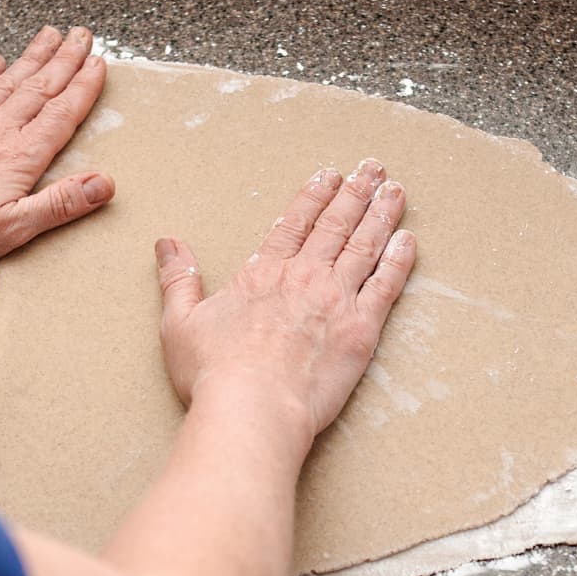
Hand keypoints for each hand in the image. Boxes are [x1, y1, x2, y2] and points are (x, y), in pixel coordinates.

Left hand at [0, 26, 114, 273]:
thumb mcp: (15, 228)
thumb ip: (61, 203)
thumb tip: (104, 183)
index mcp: (19, 156)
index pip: (61, 114)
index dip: (83, 87)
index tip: (98, 64)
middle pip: (39, 88)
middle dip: (64, 60)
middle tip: (81, 36)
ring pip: (8, 83)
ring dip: (32, 58)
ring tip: (49, 36)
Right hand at [156, 159, 416, 437]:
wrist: (253, 407)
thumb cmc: (214, 371)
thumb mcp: (180, 322)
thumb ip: (178, 279)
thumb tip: (167, 242)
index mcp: (264, 273)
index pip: (295, 222)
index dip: (314, 196)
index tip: (330, 175)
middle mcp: (304, 277)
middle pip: (335, 225)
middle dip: (355, 192)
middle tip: (373, 168)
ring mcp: (336, 300)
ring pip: (364, 246)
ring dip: (381, 215)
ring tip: (395, 191)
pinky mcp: (361, 329)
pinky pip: (386, 285)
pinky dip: (399, 260)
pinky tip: (409, 240)